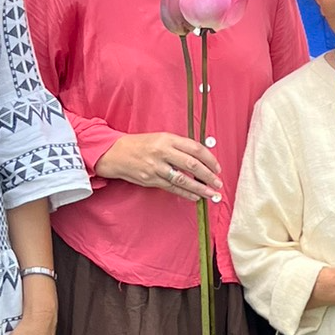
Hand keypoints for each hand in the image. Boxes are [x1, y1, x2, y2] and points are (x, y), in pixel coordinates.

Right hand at [96, 132, 222, 200]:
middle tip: (218, 183)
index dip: (209, 159)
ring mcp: (156, 167)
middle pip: (192, 165)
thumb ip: (180, 146)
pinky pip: (172, 188)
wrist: (116, 153)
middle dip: (208, 176)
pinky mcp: (151, 180)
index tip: (217, 168)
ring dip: (200, 188)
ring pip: (183, 180)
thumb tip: (204, 156)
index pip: (195, 149)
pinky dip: (186, 193)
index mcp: (167, 139)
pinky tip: (196, 197)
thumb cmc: (142, 144)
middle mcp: (162, 152)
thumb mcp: (161, 138)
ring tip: (212, 194)